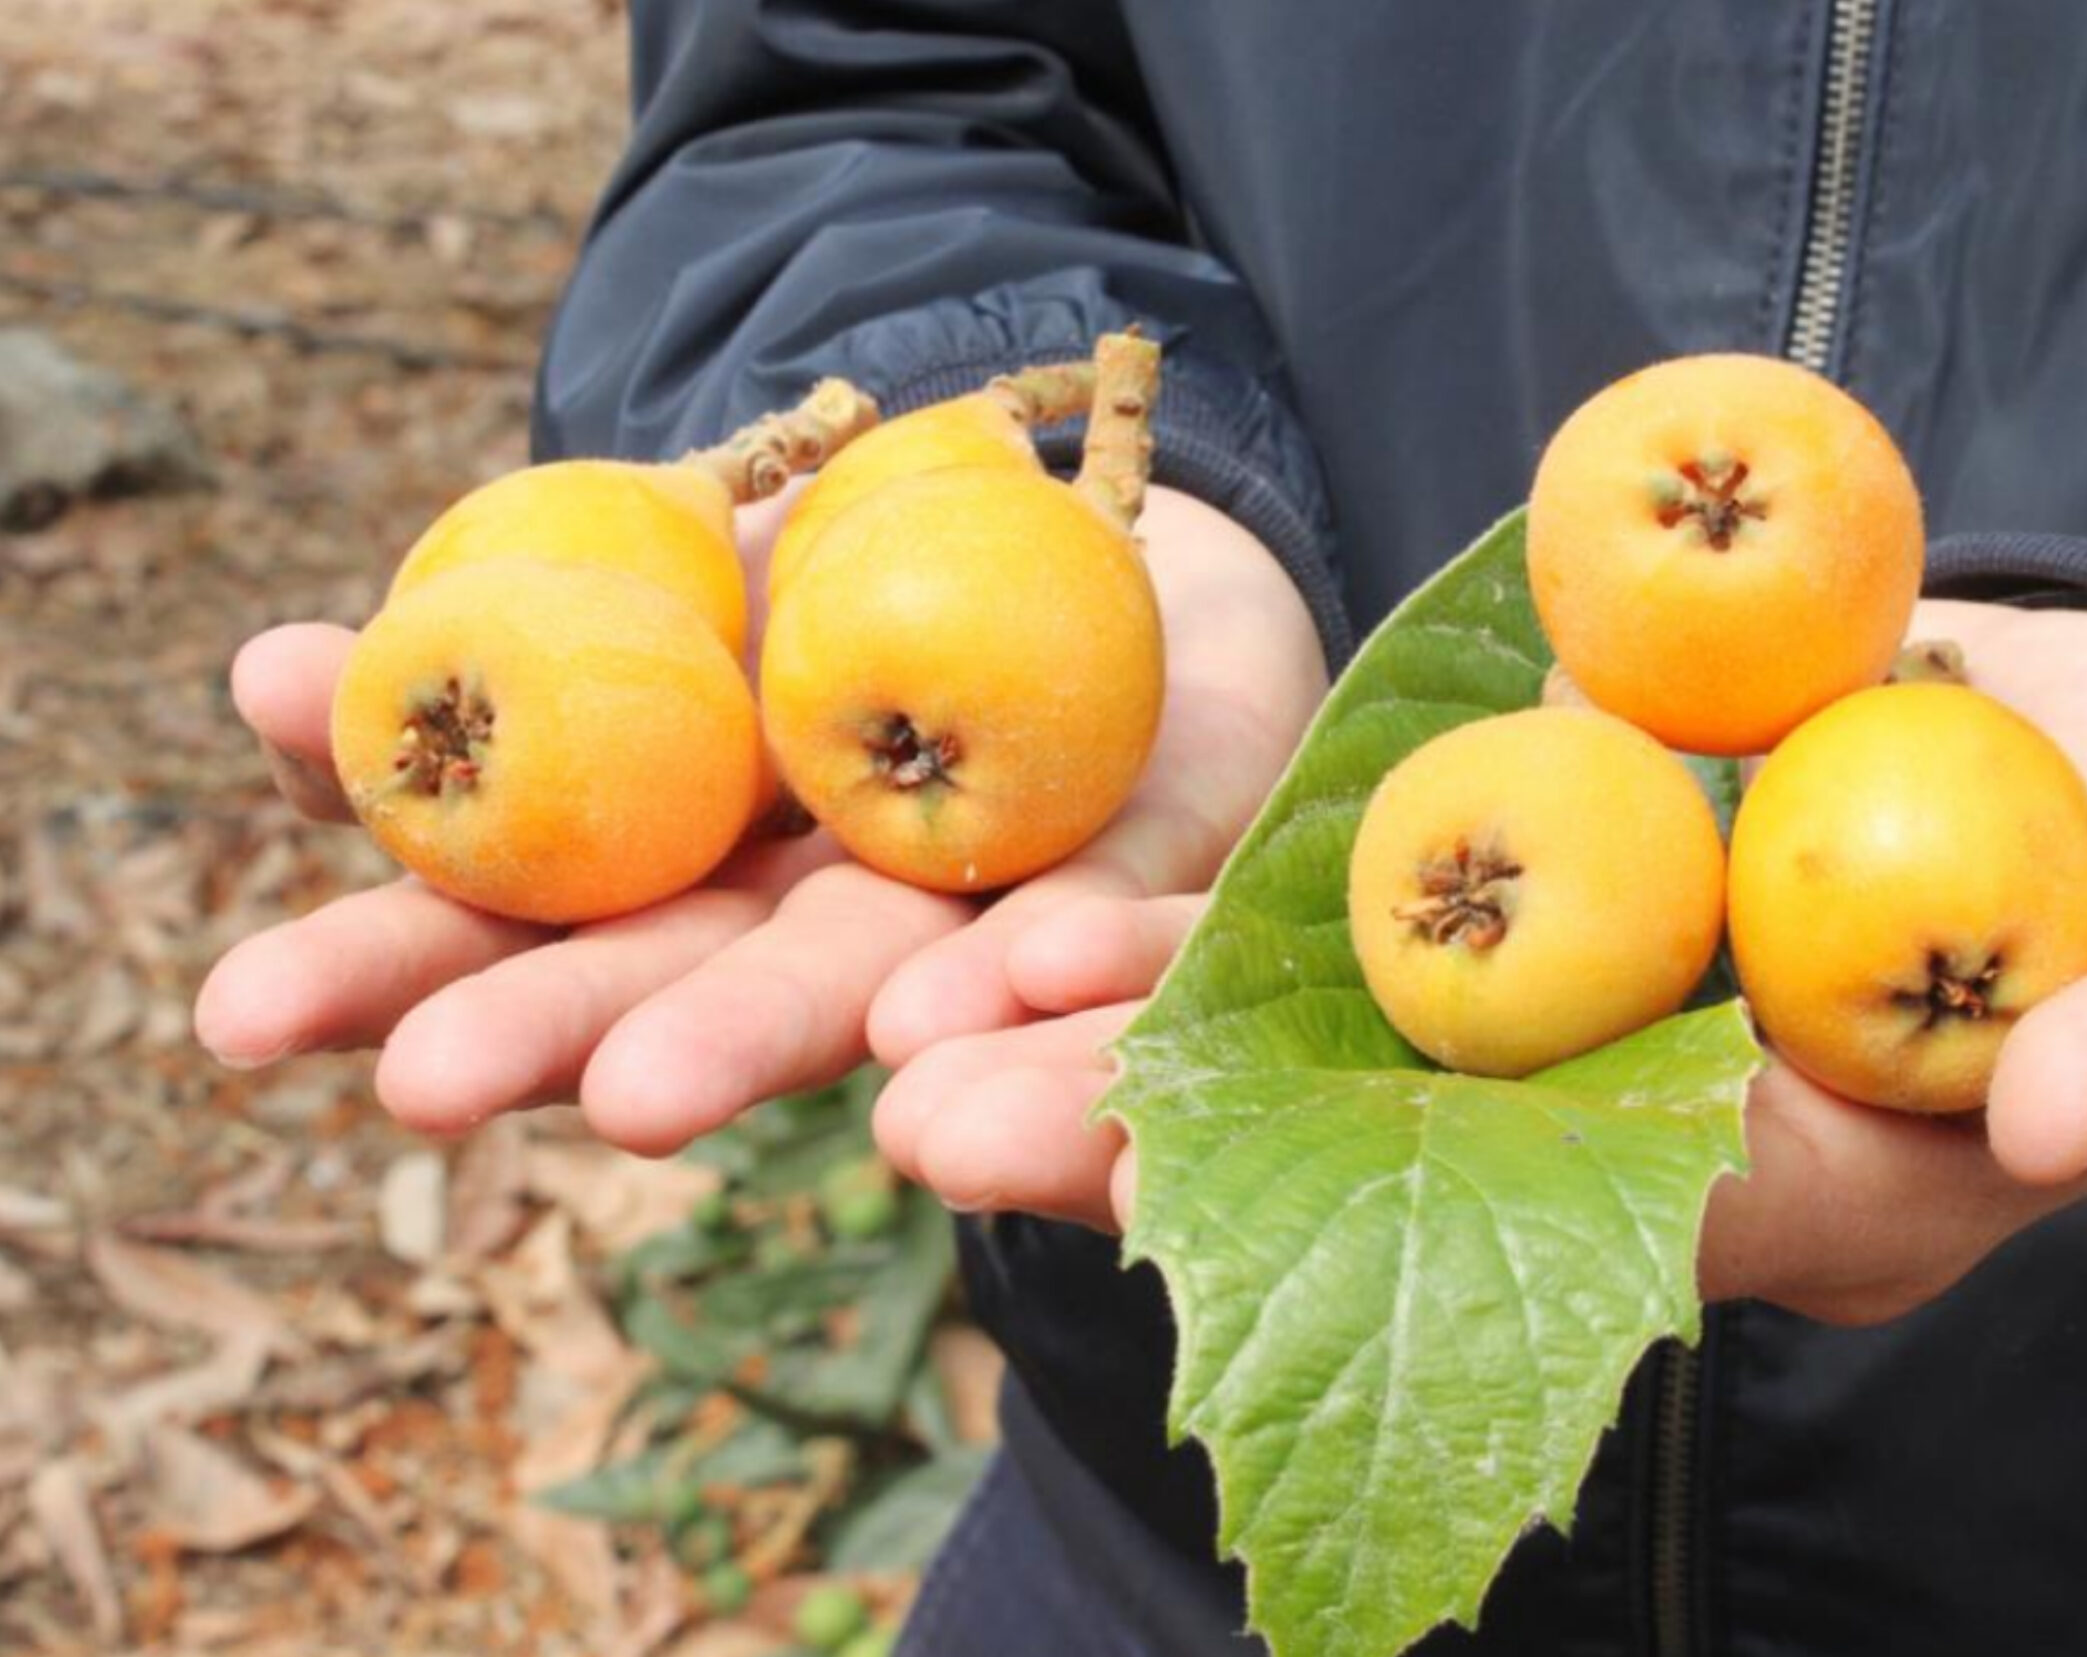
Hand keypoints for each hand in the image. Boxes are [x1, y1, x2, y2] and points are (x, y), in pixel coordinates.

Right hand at [195, 485, 1326, 1153]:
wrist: (1096, 530)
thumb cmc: (839, 577)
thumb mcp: (647, 576)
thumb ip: (485, 645)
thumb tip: (261, 671)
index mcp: (705, 880)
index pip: (538, 941)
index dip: (402, 975)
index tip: (248, 1016)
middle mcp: (842, 932)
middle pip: (706, 994)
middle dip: (576, 1033)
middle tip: (428, 1087)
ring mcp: (1002, 913)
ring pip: (902, 984)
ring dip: (787, 1033)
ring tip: (656, 1090)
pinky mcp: (1174, 872)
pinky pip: (1130, 908)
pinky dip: (1073, 945)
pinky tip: (998, 971)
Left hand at [873, 601, 2086, 1329]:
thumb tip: (2071, 1113)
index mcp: (1833, 1177)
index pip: (1607, 1219)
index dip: (1414, 1223)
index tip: (1205, 1228)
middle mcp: (1667, 1127)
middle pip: (1402, 1172)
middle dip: (1170, 1165)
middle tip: (940, 1141)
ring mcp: (1589, 1010)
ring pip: (1333, 1056)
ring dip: (1116, 1046)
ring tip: (901, 1046)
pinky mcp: (1540, 884)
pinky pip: (1352, 922)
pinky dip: (1195, 927)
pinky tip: (1017, 928)